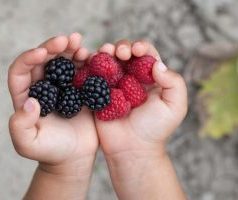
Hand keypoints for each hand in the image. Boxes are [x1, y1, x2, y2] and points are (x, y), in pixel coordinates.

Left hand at [8, 33, 97, 174]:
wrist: (74, 156)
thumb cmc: (49, 151)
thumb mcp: (28, 144)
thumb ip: (20, 125)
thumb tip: (30, 101)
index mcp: (26, 95)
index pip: (21, 70)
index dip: (29, 58)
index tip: (42, 53)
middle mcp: (43, 87)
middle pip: (44, 60)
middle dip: (53, 47)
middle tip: (67, 40)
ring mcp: (63, 87)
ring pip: (64, 61)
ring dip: (71, 49)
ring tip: (80, 44)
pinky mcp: (80, 89)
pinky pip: (83, 71)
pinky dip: (88, 62)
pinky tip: (93, 56)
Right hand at [94, 40, 187, 199]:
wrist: (132, 148)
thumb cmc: (155, 129)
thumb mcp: (175, 106)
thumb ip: (174, 82)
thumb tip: (157, 64)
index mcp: (150, 78)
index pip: (146, 54)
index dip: (141, 47)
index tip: (137, 50)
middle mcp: (131, 78)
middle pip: (125, 53)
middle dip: (122, 47)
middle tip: (121, 53)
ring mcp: (113, 85)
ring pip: (108, 61)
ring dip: (106, 52)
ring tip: (105, 52)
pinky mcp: (98, 93)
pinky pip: (94, 75)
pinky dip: (92, 65)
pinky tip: (91, 61)